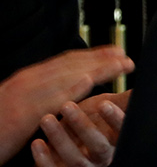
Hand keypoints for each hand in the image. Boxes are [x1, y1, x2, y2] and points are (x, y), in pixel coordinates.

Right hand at [0, 46, 132, 161]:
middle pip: (69, 65)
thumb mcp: (22, 105)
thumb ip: (43, 95)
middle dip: (100, 58)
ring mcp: (22, 96)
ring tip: (120, 64)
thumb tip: (68, 89)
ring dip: (95, 68)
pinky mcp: (19, 115)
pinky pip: (48, 99)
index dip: (92, 55)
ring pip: (64, 77)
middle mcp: (25, 82)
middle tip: (127, 54)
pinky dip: (68, 89)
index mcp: (26, 79)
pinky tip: (88, 82)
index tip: (116, 52)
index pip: (65, 62)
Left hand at [32, 91, 128, 166]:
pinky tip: (37, 143)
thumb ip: (123, 100)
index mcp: (115, 140)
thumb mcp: (104, 108)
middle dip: (83, 126)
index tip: (104, 104)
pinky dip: (45, 162)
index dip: (116, 120)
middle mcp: (103, 158)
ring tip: (46, 119)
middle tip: (67, 105)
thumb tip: (149, 84)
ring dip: (61, 140)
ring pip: (77, 161)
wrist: (60, 152)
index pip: (123, 132)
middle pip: (99, 147)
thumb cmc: (84, 124)